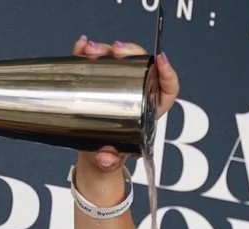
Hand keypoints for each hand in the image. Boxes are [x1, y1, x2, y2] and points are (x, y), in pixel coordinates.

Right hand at [71, 35, 178, 172]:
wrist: (94, 154)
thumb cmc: (112, 154)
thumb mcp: (113, 159)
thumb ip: (110, 160)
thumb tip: (105, 157)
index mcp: (149, 110)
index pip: (167, 89)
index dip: (168, 74)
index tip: (161, 61)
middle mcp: (136, 92)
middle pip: (139, 64)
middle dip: (129, 52)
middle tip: (115, 51)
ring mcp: (116, 82)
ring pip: (116, 58)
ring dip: (104, 50)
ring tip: (90, 51)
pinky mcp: (98, 79)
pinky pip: (95, 61)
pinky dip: (86, 52)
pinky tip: (81, 47)